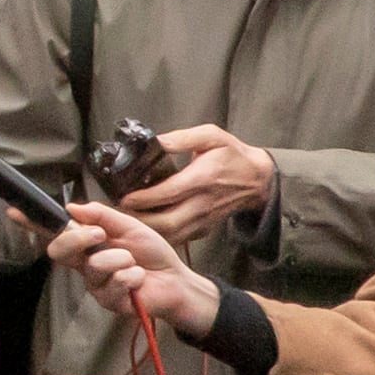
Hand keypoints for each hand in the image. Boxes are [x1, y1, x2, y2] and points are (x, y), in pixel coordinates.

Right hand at [44, 202, 221, 334]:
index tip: (15, 212)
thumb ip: (102, 215)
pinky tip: (140, 280)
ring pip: (96, 265)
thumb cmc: (152, 252)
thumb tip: (72, 207)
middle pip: (60, 250)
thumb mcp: (128, 225)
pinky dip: (134, 276)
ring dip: (122, 259)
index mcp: (87, 244)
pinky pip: (115, 281)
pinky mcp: (108, 301)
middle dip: (79, 238)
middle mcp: (84, 265)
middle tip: (101, 235)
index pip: (56, 233)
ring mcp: (94, 284)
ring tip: (135, 264)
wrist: (176, 279)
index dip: (34, 224)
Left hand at [125, 123, 275, 243]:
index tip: (123, 197)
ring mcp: (202, 221)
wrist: (257, 181)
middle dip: (138, 220)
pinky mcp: (202, 230)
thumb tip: (156, 141)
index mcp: (202, 179)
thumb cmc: (232, 156)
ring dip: (146, 230)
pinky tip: (142, 226)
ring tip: (125, 220)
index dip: (144, 198)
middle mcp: (201, 204)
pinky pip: (176, 238)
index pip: (169, 193)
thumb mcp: (211, 136)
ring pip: (169, 235)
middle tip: (117, 212)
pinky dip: (157, 236)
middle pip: (165, 222)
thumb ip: (182, 138)